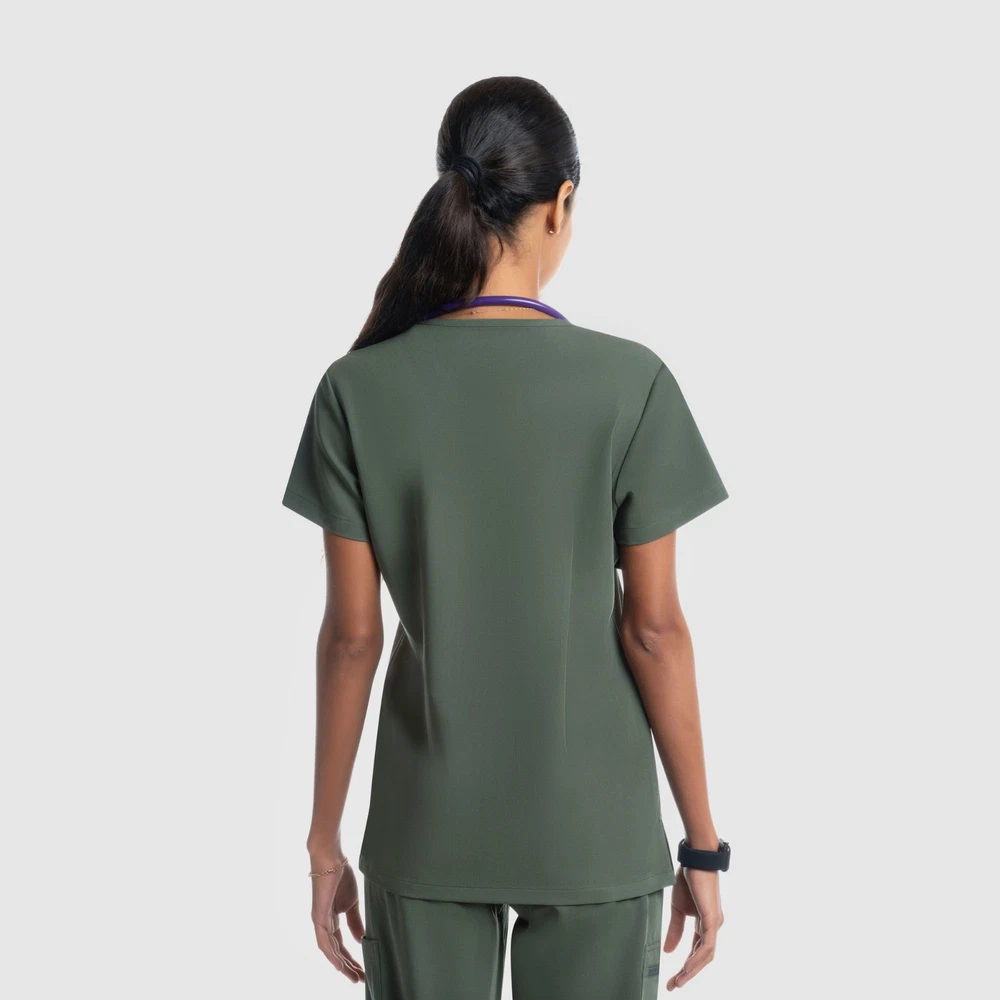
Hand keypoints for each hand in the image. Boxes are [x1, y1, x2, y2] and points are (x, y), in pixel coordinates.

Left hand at [310, 859, 365, 982]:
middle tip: (360, 978)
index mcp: (332, 918)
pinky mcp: (318, 917)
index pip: (341, 943)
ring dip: (342, 964)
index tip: (363, 969)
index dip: (351, 957)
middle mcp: (324, 923)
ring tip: (354, 976)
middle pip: (336, 950)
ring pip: (330, 950)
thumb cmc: (342, 875)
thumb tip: (360, 940)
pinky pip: (324, 941)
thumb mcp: (352, 903)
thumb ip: (355, 921)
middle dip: (348, 965)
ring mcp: (320, 921)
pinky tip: (339, 965)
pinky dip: (332, 954)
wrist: (332, 859)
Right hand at [663, 868, 723, 989]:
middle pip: (702, 958)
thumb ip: (675, 930)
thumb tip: (668, 951)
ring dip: (692, 970)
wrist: (695, 860)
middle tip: (673, 986)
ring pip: (706, 955)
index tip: (671, 979)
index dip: (684, 966)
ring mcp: (714, 924)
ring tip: (678, 981)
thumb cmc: (688, 880)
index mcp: (705, 924)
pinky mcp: (713, 919)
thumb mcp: (678, 909)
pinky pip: (707, 945)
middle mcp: (713, 927)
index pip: (695, 951)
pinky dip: (697, 957)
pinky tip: (686, 966)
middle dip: (688, 974)